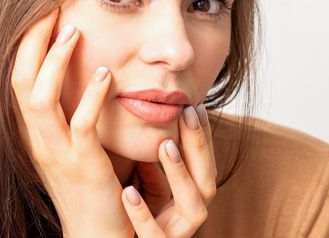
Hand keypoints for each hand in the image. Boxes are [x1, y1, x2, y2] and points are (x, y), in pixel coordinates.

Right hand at [10, 7, 131, 236]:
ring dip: (54, 62)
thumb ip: (71, 111)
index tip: (43, 11)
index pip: (17, 78)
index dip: (25, 44)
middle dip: (31, 41)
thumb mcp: (72, 143)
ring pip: (38, 100)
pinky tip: (104, 75)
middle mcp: (37, 139)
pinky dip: (89, 97)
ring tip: (73, 31)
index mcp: (33, 132)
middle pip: (19, 80)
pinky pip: (79, 127)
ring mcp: (57, 153)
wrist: (97, 234)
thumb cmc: (93, 185)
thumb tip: (86, 69)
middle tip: (51, 7)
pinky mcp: (83, 166)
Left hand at [121, 104, 217, 236]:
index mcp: (185, 200)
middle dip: (199, 147)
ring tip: (164, 146)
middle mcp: (186, 219)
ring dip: (180, 175)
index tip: (194, 104)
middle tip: (186, 113)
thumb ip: (150, 162)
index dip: (202, 136)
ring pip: (193, 209)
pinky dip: (143, 214)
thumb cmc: (122, 217)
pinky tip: (128, 193)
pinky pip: (154, 236)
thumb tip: (151, 123)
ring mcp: (173, 236)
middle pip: (206, 182)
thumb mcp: (141, 185)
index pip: (203, 164)